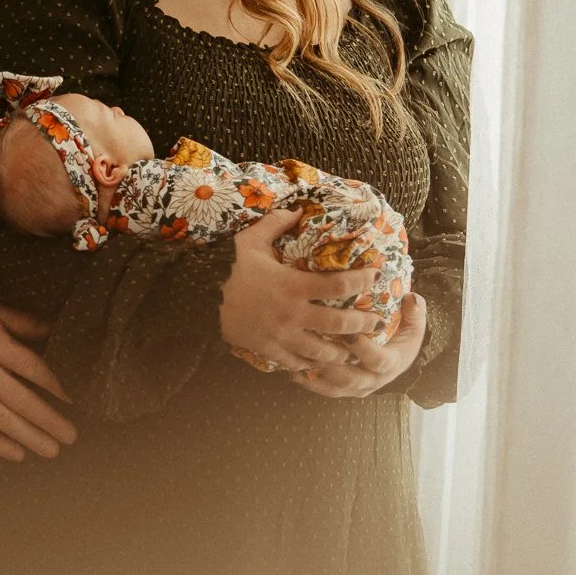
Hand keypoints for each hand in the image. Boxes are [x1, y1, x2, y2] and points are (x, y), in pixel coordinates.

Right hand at [0, 299, 76, 462]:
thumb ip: (22, 322)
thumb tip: (52, 331)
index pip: (32, 369)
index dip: (54, 386)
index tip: (70, 400)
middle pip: (22, 401)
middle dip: (48, 421)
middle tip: (70, 437)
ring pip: (3, 421)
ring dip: (30, 437)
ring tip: (52, 451)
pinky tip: (18, 455)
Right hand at [218, 209, 377, 371]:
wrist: (199, 299)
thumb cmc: (228, 268)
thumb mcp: (250, 240)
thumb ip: (275, 223)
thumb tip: (297, 210)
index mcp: (293, 285)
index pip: (339, 284)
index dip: (362, 280)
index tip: (375, 276)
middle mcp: (292, 313)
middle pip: (338, 323)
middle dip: (362, 324)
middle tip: (376, 323)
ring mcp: (281, 335)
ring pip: (321, 350)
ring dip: (341, 352)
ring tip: (353, 351)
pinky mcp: (269, 350)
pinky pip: (296, 362)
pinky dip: (310, 364)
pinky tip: (319, 363)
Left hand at [292, 293, 427, 398]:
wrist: (400, 354)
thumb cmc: (404, 333)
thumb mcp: (414, 321)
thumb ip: (414, 311)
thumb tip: (411, 298)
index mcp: (394, 362)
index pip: (379, 360)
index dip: (364, 349)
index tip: (349, 333)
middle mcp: (376, 380)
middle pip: (352, 378)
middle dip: (332, 364)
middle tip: (314, 348)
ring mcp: (360, 388)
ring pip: (336, 387)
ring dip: (317, 375)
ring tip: (299, 361)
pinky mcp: (346, 390)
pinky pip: (326, 390)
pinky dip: (310, 382)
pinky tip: (293, 371)